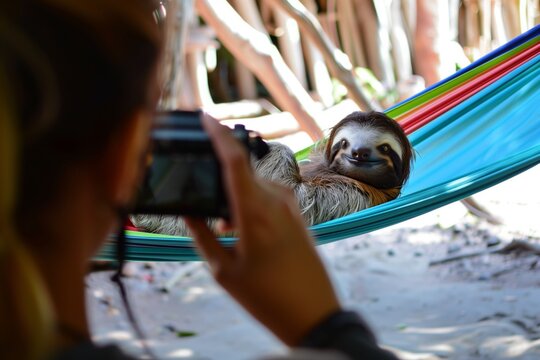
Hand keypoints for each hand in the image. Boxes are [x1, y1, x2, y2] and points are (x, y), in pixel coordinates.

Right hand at [185, 114, 340, 345]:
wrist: (314, 314)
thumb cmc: (267, 297)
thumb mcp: (224, 271)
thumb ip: (202, 236)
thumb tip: (189, 212)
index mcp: (255, 211)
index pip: (234, 160)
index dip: (218, 135)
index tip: (204, 117)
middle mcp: (276, 200)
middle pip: (240, 173)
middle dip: (219, 180)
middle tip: (203, 202)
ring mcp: (290, 206)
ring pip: (252, 185)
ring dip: (234, 196)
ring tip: (224, 229)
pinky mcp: (297, 214)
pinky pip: (266, 196)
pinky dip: (248, 204)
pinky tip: (241, 232)